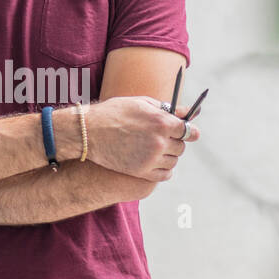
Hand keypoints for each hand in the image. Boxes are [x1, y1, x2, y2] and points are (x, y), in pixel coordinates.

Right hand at [84, 96, 200, 182]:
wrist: (89, 132)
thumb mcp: (142, 103)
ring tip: (155, 149)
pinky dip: (164, 170)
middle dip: (175, 141)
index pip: (189, 130)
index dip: (189, 131)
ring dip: (169, 155)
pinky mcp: (142, 172)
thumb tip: (189, 112)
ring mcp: (151, 159)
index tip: (188, 132)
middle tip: (163, 137)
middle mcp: (160, 142)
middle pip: (181, 146)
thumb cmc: (114, 113)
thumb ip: (168, 109)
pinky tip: (156, 162)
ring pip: (173, 161)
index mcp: (162, 122)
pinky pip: (164, 175)